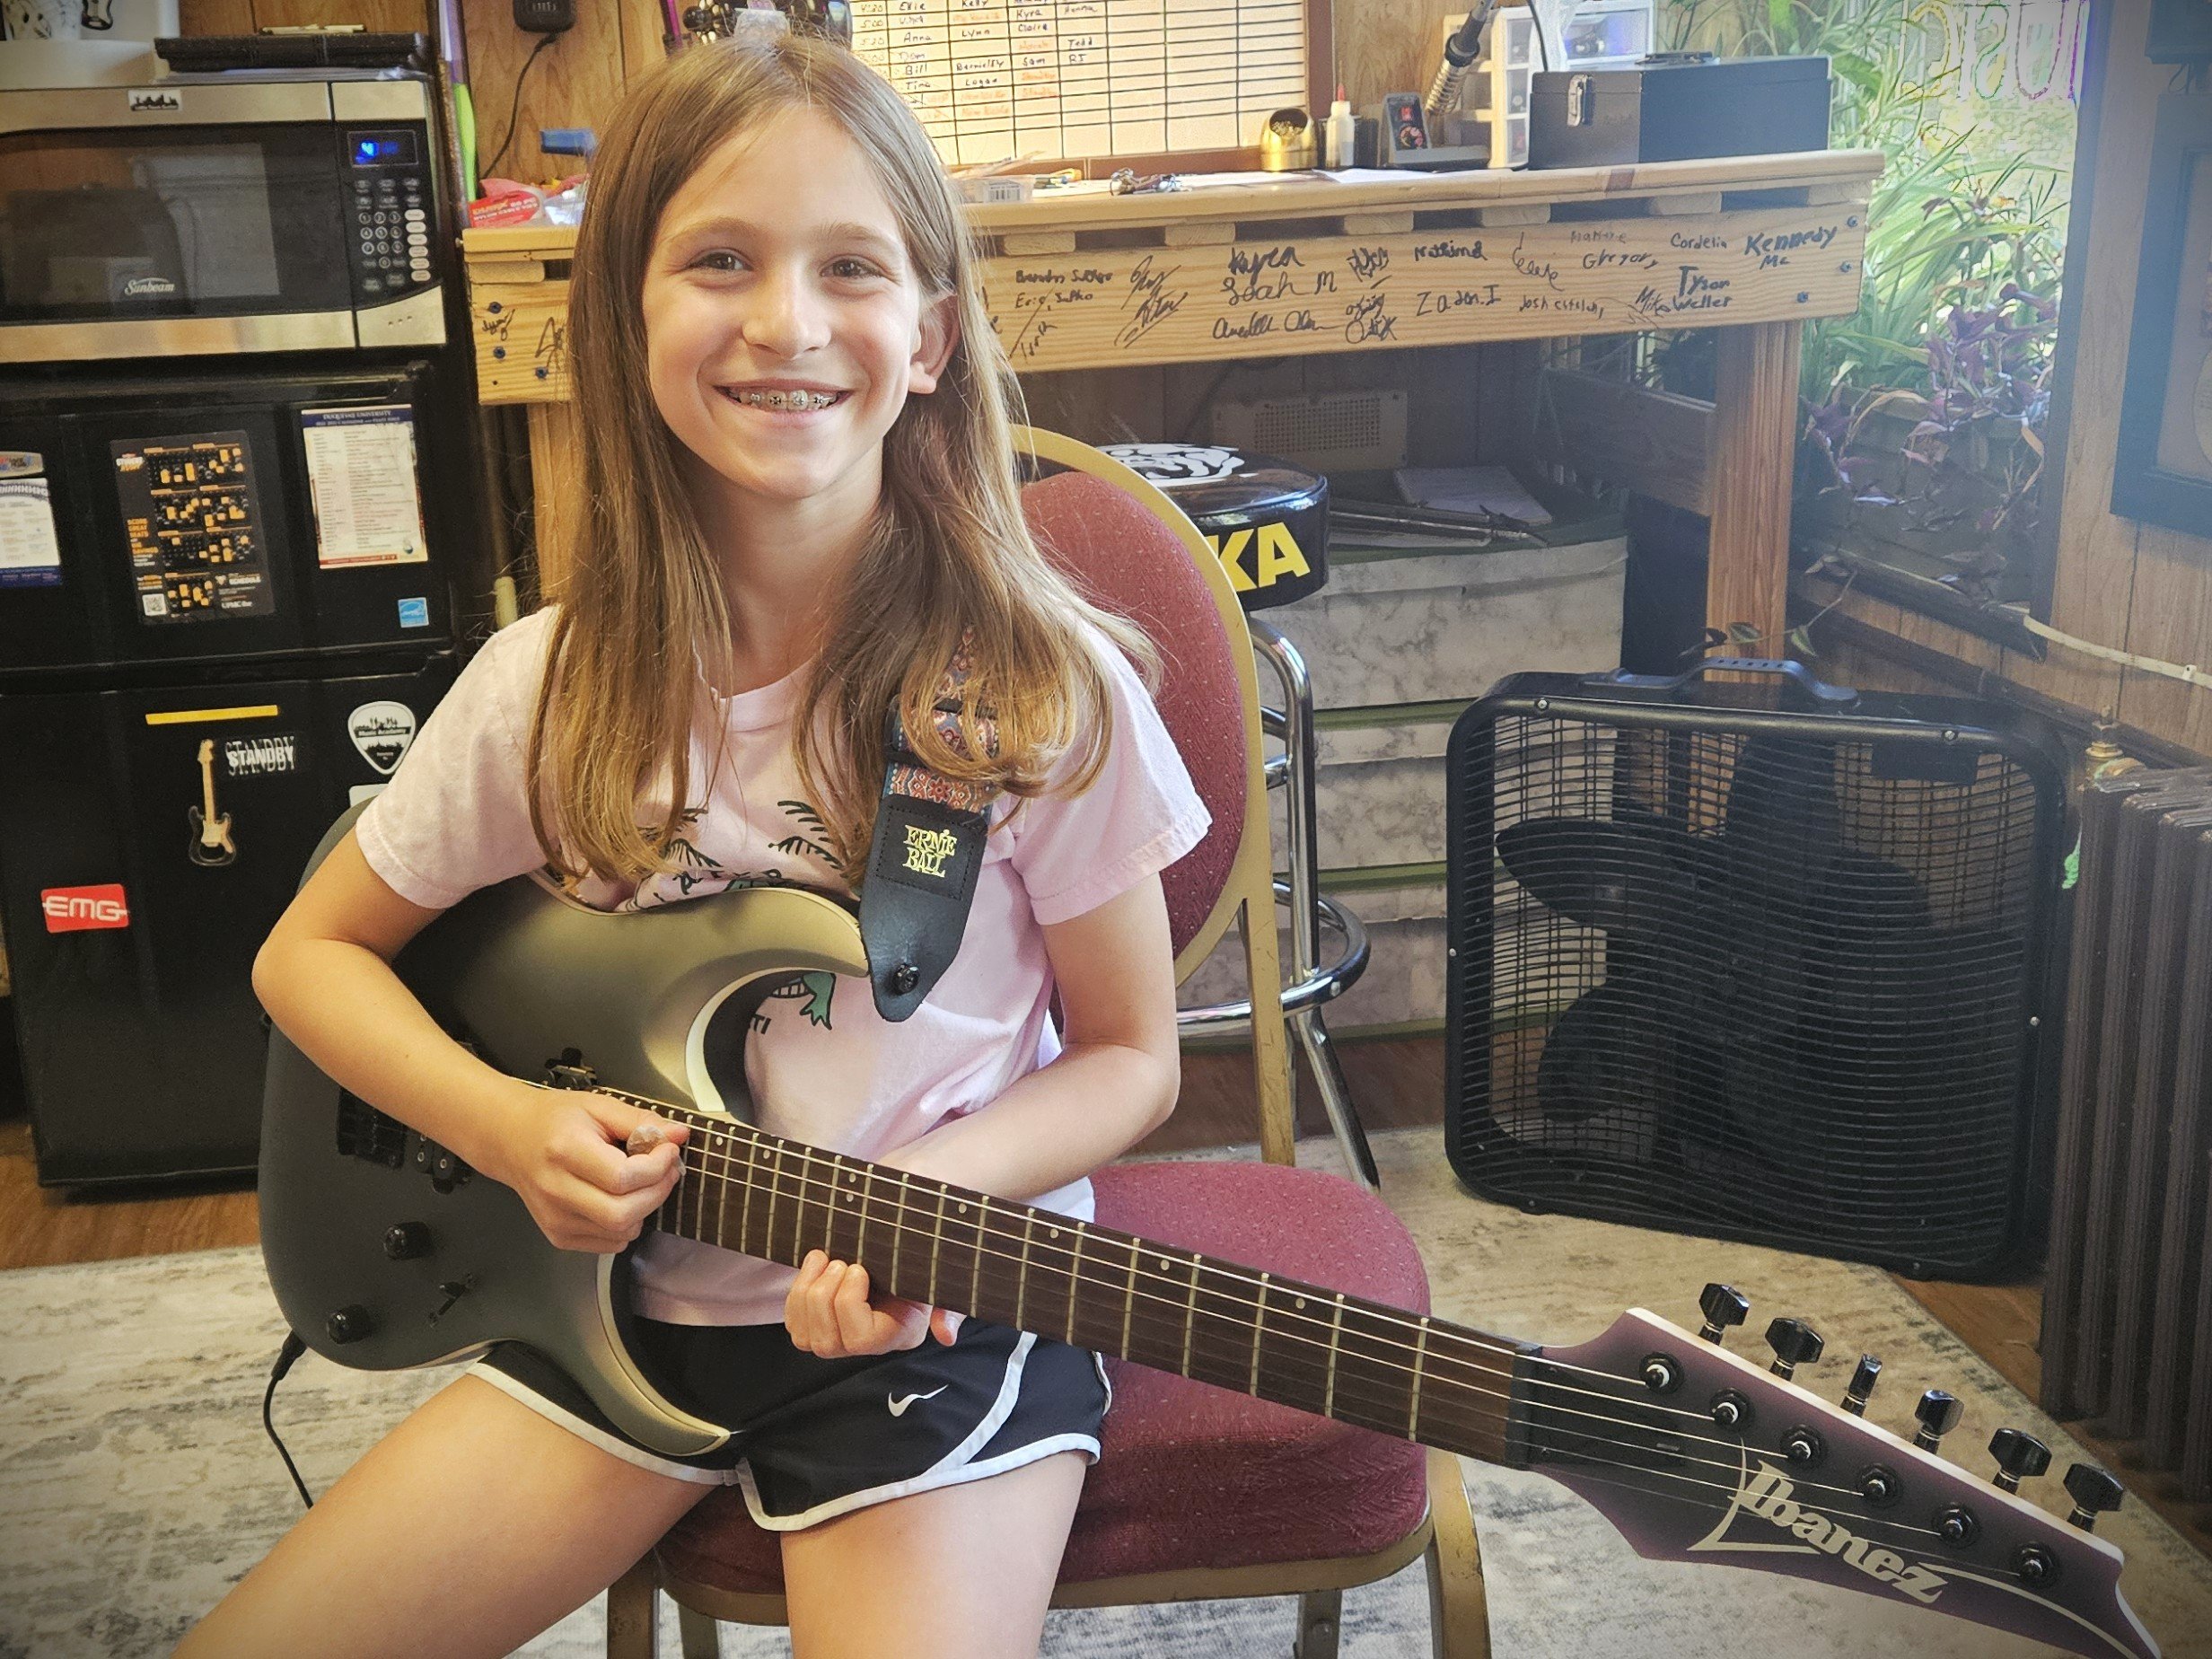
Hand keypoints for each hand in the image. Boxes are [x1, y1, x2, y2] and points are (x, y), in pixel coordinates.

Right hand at [476, 1083, 689, 1253]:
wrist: (511, 1139)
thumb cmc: (555, 1119)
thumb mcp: (598, 1107)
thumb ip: (640, 1121)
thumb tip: (679, 1134)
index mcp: (564, 1151)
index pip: (622, 1178)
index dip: (656, 1167)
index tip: (668, 1150)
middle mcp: (556, 1190)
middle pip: (622, 1213)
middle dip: (657, 1192)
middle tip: (665, 1170)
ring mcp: (554, 1218)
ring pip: (620, 1232)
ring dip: (645, 1209)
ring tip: (642, 1182)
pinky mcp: (558, 1235)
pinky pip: (610, 1242)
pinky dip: (627, 1224)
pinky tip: (621, 1198)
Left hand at [784, 1250, 962, 1356]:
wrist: (898, 1257)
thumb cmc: (919, 1270)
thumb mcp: (940, 1285)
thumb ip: (950, 1309)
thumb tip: (947, 1335)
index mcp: (894, 1335)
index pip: (859, 1338)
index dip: (849, 1302)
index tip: (860, 1268)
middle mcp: (862, 1347)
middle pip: (825, 1342)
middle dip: (826, 1293)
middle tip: (842, 1261)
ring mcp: (834, 1342)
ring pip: (804, 1335)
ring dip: (808, 1289)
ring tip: (827, 1259)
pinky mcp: (813, 1329)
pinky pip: (793, 1321)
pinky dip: (797, 1290)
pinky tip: (815, 1265)